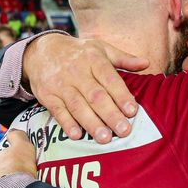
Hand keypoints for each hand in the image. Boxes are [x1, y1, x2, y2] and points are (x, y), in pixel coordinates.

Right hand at [23, 34, 147, 142]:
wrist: (41, 50)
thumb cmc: (78, 53)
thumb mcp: (101, 48)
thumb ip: (124, 58)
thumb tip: (146, 63)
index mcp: (94, 59)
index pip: (110, 79)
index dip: (121, 95)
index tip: (132, 111)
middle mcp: (77, 72)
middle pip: (95, 95)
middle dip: (110, 114)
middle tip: (124, 130)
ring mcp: (61, 85)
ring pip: (78, 106)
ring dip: (91, 123)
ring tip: (105, 138)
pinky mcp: (47, 96)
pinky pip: (57, 111)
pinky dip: (67, 123)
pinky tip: (77, 135)